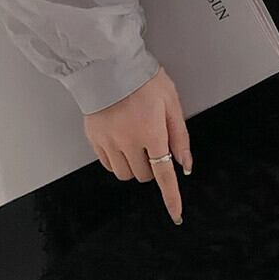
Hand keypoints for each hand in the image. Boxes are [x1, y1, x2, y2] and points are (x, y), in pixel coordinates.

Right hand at [83, 65, 191, 224]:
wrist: (107, 64)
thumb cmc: (142, 79)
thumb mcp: (171, 102)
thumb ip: (179, 136)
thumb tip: (184, 164)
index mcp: (152, 132)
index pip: (164, 174)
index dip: (171, 197)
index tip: (176, 215)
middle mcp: (129, 140)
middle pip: (144, 175)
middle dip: (151, 168)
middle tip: (152, 148)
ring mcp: (109, 141)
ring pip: (124, 174)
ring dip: (133, 166)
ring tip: (135, 144)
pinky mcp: (94, 139)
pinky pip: (108, 165)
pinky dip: (117, 161)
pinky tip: (120, 144)